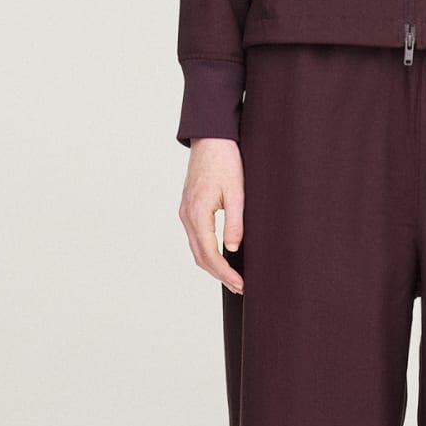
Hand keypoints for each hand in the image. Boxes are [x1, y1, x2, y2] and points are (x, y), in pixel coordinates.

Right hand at [179, 137, 244, 292]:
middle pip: (200, 256)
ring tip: (232, 278)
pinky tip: (221, 258)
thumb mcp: (237, 192)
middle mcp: (187, 215)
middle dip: (219, 275)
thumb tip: (233, 249)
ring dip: (212, 266)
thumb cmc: (226, 161)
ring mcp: (185, 212)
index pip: (210, 253)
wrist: (210, 138)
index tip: (240, 284)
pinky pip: (195, 237)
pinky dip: (207, 252)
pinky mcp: (188, 208)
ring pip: (196, 249)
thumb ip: (235, 222)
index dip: (225, 273)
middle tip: (239, 287)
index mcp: (197, 212)